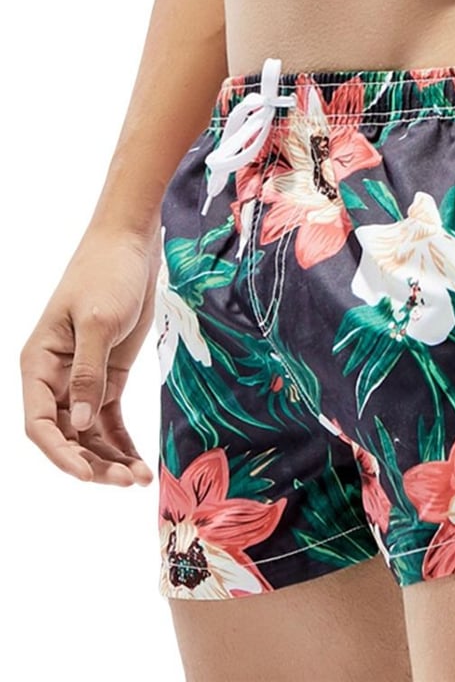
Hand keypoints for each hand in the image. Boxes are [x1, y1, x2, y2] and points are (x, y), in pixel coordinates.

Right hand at [20, 226, 159, 485]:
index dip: (60, 454)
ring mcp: (82, 378)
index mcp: (38, 364)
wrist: (130, 248)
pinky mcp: (109, 376)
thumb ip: (87, 374)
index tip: (87, 475)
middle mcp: (55, 377)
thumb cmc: (106, 275)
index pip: (39, 422)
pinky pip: (110, 418)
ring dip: (110, 458)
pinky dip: (122, 441)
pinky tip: (139, 461)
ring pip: (89, 432)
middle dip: (92, 462)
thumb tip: (77, 425)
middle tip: (127, 481)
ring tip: (139, 478)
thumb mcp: (98, 323)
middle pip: (66, 435)